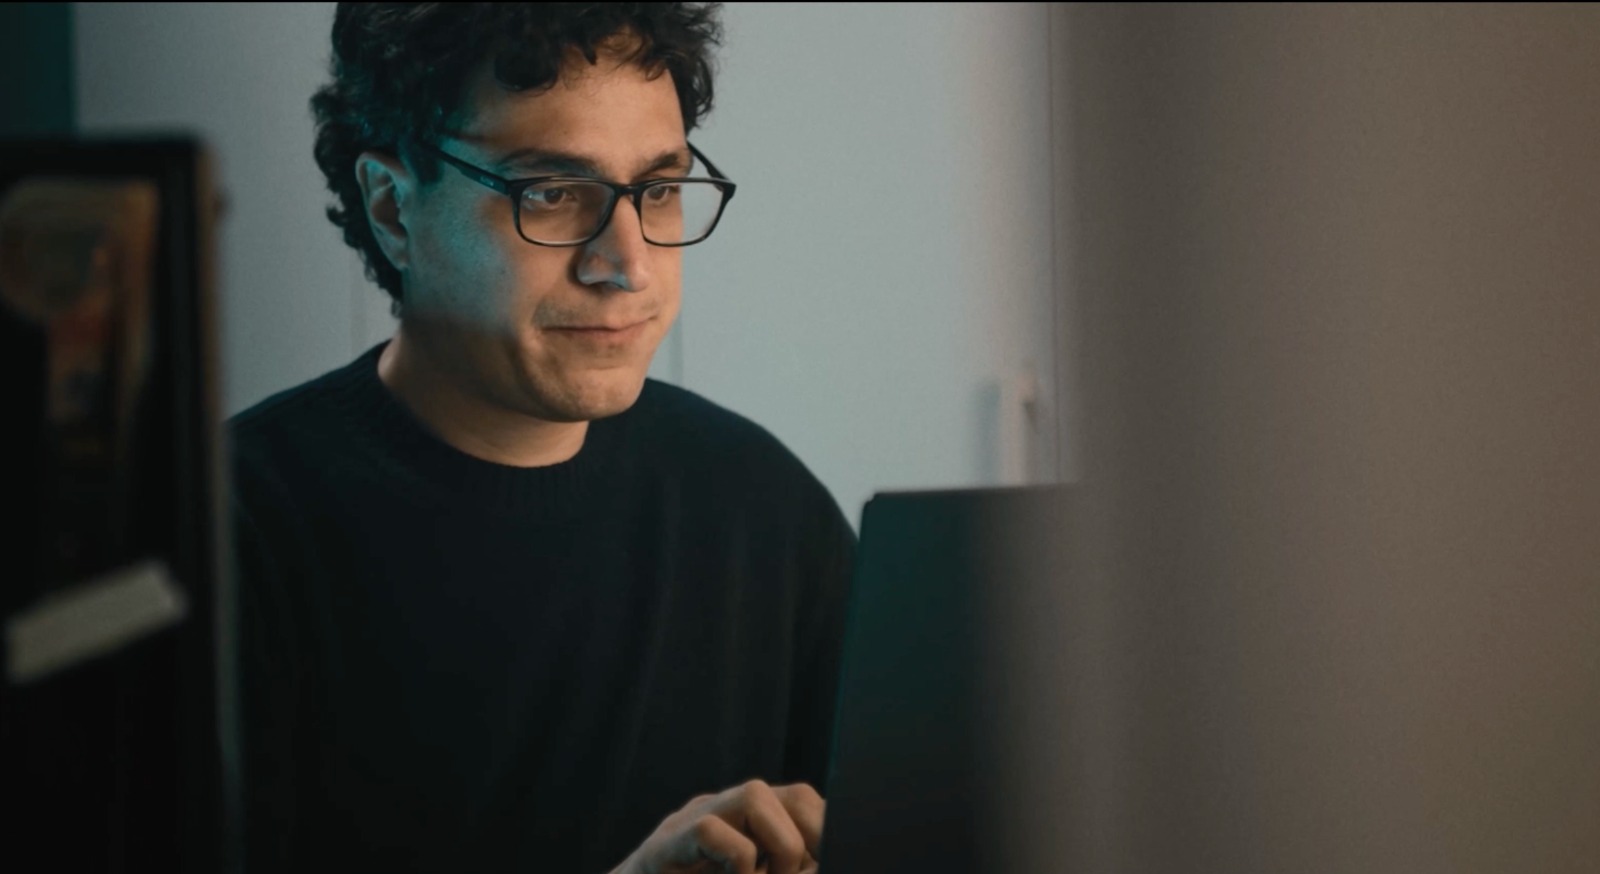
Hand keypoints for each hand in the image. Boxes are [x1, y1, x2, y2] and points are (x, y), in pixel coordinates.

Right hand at [611, 779, 824, 873]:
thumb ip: (785, 868)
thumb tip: (826, 864)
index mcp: (750, 821)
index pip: (805, 803)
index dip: (827, 831)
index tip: (834, 859)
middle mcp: (725, 811)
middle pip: (793, 795)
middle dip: (813, 839)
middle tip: (801, 873)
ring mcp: (692, 820)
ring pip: (753, 796)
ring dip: (780, 847)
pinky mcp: (665, 844)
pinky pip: (711, 831)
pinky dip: (737, 862)